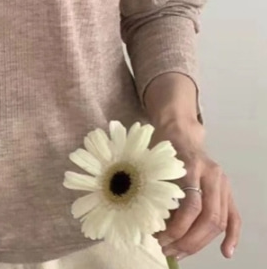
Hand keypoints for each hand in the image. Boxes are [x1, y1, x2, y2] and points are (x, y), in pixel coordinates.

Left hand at [151, 120, 240, 261]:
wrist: (179, 132)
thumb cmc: (162, 147)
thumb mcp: (154, 161)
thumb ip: (153, 186)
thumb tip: (148, 222)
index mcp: (191, 166)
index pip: (191, 205)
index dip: (177, 227)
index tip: (158, 238)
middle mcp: (211, 174)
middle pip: (208, 217)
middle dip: (187, 240)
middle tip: (167, 250)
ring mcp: (223, 183)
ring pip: (219, 221)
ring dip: (200, 243)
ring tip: (179, 253)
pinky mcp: (227, 191)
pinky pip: (234, 217)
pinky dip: (232, 236)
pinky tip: (225, 252)